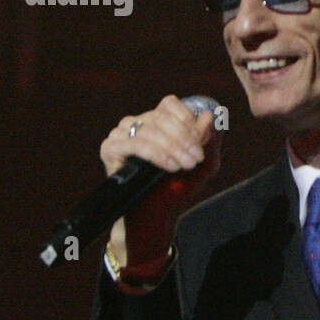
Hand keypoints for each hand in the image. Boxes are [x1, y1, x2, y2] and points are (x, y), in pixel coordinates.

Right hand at [99, 95, 222, 264]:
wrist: (154, 214)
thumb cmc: (175, 187)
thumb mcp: (198, 163)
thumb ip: (205, 139)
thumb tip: (210, 115)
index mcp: (155, 121)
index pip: (169, 104)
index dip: (187, 119)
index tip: (200, 142)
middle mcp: (135, 123)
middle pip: (161, 117)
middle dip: (184, 138)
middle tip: (196, 158)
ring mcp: (120, 134)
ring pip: (150, 130)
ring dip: (174, 148)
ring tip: (186, 165)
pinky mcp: (110, 148)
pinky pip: (136, 144)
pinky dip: (158, 154)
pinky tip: (171, 166)